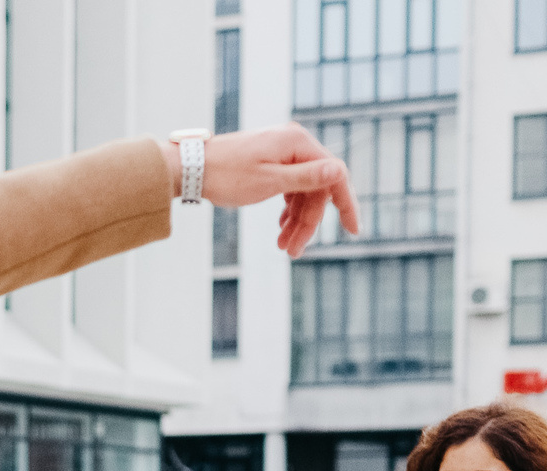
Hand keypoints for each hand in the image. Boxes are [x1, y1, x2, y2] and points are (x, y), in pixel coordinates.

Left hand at [163, 124, 358, 258]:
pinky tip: (282, 229)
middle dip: (308, 222)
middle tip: (293, 251)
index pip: (335, 175)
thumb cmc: (227, 174)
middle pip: (316, 188)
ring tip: (285, 247)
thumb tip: (339, 171)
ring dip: (297, 221)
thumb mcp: (269, 181)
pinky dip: (287, 210)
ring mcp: (283, 152)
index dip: (346, 204)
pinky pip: (289, 188)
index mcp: (299, 144)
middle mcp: (295, 144)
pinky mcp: (271, 162)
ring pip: (302, 192)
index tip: (353, 231)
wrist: (192, 167)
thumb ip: (306, 178)